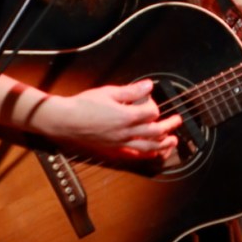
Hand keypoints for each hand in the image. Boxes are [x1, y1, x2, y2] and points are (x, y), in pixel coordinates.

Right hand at [41, 78, 182, 161]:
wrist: (64, 121)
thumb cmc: (83, 105)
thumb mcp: (109, 92)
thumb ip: (131, 91)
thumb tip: (149, 85)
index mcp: (125, 116)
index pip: (151, 113)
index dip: (155, 107)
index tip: (154, 102)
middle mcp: (125, 133)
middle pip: (155, 131)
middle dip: (169, 126)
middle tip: (177, 121)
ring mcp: (119, 144)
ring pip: (148, 147)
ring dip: (163, 144)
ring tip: (173, 141)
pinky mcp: (112, 151)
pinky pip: (134, 156)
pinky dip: (146, 155)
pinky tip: (153, 154)